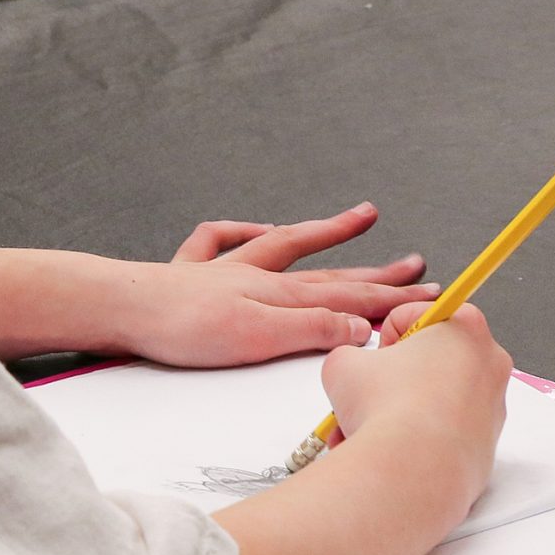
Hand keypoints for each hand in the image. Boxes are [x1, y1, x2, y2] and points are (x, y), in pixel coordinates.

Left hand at [114, 203, 436, 368]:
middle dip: (375, 272)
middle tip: (417, 266)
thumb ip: (312, 328)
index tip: (431, 298)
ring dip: (327, 233)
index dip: (391, 299)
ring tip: (364, 217)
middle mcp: (259, 276)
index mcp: (280, 295)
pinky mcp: (191, 275)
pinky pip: (222, 241)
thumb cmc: (184, 329)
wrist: (123, 310)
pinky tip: (259, 231)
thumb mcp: (259, 337)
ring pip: (287, 244)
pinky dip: (245, 232)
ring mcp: (227, 271)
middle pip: (328, 271)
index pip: (349, 295)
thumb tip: (362, 324)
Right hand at [320, 302, 510, 501]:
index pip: (414, 316)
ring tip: (369, 430)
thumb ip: (350, 355)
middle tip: (370, 396)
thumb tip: (353, 369)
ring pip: (436, 399)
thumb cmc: (389, 410)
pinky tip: (390, 449)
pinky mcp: (487, 445)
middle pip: (429, 361)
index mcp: (465, 326)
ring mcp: (493, 406)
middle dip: (393, 380)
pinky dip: (420, 438)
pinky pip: (447, 431)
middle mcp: (489, 363)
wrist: (412, 472)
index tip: (377, 359)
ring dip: (400, 411)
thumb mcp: (343, 363)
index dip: (385, 338)